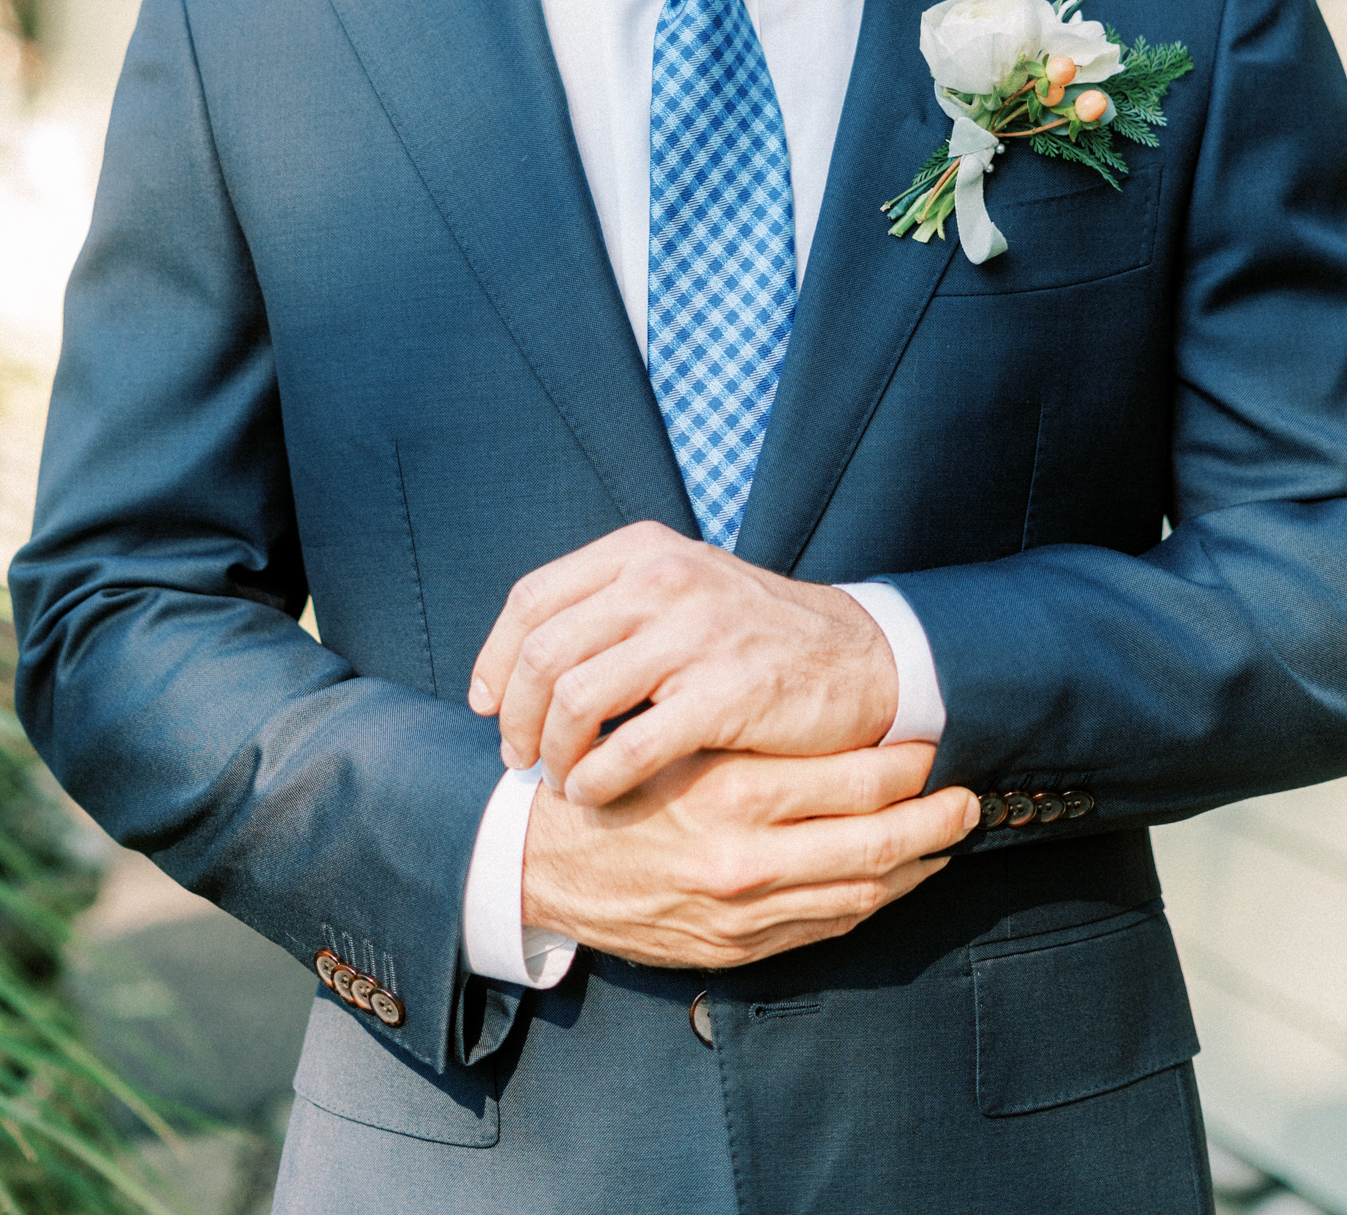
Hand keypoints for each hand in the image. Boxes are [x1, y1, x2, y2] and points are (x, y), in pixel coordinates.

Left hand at [470, 522, 898, 804]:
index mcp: (643, 551)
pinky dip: (595, 780)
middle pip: (543, 652)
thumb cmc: (755, 635)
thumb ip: (611, 606)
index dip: (494, 658)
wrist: (861, 658)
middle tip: (517, 756)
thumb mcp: (682, 589)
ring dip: (552, 751)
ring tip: (558, 777)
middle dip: (515, 716)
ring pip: (575, 699)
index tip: (485, 704)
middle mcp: (663, 580)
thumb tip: (519, 659)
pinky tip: (595, 795)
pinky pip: (628, 747)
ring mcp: (695, 634)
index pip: (533, 600)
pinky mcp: (725, 693)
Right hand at [521, 743, 977, 968]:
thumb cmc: (612, 781)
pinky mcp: (736, 948)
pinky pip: (826, 927)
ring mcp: (744, 914)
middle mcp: (745, 860)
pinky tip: (893, 878)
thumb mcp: (674, 735)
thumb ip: (749, 727)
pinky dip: (871, 901)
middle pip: (877, 843)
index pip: (856, 781)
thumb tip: (834, 708)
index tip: (932, 742)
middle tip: (972, 796)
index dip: (908, 765)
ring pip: (861, 890)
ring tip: (948, 837)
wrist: (541, 862)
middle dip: (936, 820)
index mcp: (732, 793)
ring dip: (915, 864)